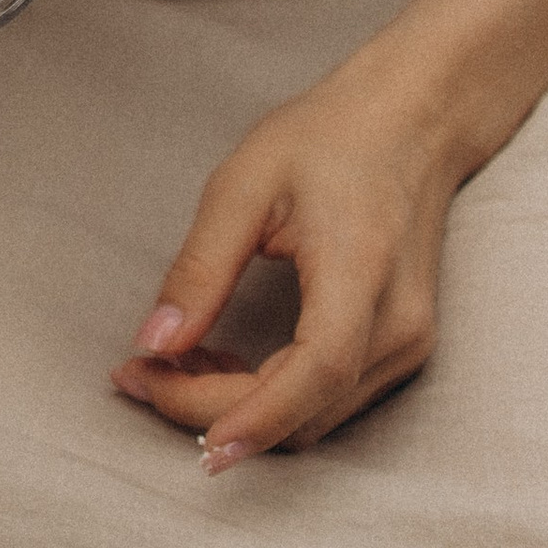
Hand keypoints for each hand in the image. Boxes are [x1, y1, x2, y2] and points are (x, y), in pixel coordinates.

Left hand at [110, 55, 469, 470]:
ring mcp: (409, 344)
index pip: (315, 371)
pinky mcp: (401, 350)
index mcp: (365, 271)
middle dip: (213, 411)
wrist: (410, 125)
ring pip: (314, 418)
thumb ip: (199, 269)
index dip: (249, 415)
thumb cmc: (328, 140)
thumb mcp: (243, 185)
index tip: (177, 422)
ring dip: (237, 409)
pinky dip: (268, 398)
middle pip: (304, 411)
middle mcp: (400, 324)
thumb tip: (154, 344)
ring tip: (170, 364)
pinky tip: (218, 359)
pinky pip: (328, 400)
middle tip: (137, 374)